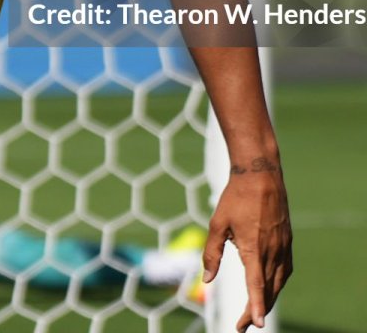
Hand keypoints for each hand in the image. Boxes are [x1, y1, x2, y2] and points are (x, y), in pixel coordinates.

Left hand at [203, 160, 291, 330]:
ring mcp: (283, 248)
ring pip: (278, 283)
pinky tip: (270, 287)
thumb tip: (207, 279)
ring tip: (255, 312)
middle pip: (268, 291)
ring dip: (267, 299)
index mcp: (254, 249)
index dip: (254, 307)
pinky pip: (285, 271)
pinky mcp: (287, 243)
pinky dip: (277, 284)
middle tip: (243, 325)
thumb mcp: (217, 224)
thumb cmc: (235, 198)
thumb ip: (212, 253)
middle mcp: (273, 252)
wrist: (260, 176)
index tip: (255, 325)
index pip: (256, 286)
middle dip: (256, 310)